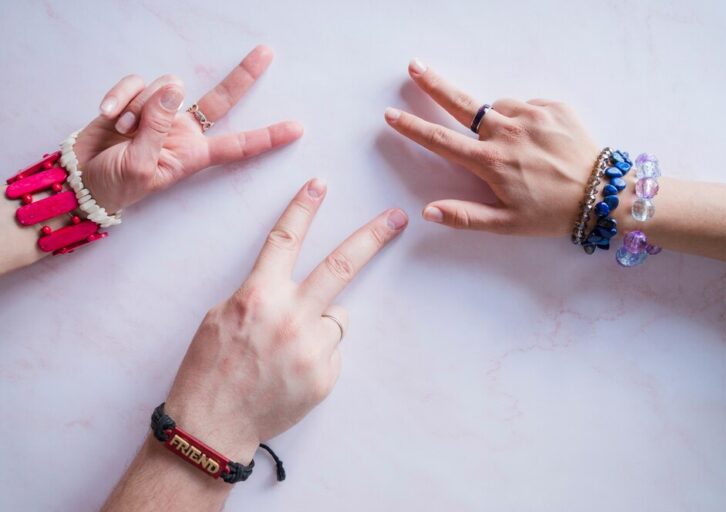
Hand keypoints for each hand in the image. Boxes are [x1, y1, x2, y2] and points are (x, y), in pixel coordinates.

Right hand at [74, 45, 302, 212]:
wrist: (82, 179)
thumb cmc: (117, 185)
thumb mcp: (141, 165)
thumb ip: (157, 127)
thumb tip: (175, 88)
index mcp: (193, 154)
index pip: (238, 145)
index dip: (267, 137)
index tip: (297, 129)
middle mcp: (184, 130)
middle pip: (221, 98)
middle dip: (244, 75)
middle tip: (267, 52)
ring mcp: (161, 112)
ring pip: (167, 86)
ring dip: (140, 107)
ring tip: (124, 133)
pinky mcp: (136, 99)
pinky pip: (136, 82)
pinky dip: (121, 96)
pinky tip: (108, 116)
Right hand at [163, 180, 407, 461]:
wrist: (212, 425)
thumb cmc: (210, 367)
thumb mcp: (222, 316)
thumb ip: (262, 295)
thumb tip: (295, 289)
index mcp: (258, 296)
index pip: (284, 240)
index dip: (303, 208)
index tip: (320, 183)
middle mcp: (290, 316)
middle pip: (340, 266)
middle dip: (372, 237)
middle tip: (397, 218)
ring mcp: (312, 348)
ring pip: (337, 318)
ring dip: (321, 324)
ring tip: (288, 350)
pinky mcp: (325, 375)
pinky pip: (332, 350)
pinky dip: (318, 355)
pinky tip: (292, 371)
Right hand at [385, 58, 599, 235]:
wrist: (604, 194)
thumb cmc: (552, 213)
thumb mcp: (506, 223)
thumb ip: (464, 216)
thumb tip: (427, 211)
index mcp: (491, 162)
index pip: (441, 141)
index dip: (412, 128)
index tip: (391, 115)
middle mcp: (507, 132)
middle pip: (461, 104)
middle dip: (434, 85)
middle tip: (414, 67)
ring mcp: (532, 115)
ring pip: (499, 108)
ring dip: (497, 120)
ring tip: (517, 147)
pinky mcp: (553, 107)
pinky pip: (528, 107)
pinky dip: (525, 119)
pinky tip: (538, 141)